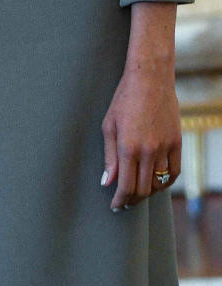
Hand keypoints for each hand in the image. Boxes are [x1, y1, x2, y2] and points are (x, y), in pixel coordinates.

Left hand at [101, 2, 180, 209]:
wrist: (150, 79)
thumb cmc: (123, 99)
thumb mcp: (108, 125)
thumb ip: (108, 156)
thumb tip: (107, 182)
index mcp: (127, 147)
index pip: (125, 186)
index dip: (120, 200)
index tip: (115, 206)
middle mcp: (147, 151)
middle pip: (142, 190)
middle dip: (132, 200)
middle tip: (124, 202)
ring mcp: (165, 148)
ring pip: (159, 184)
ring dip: (147, 192)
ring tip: (138, 192)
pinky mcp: (177, 143)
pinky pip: (173, 173)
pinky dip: (165, 182)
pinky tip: (156, 182)